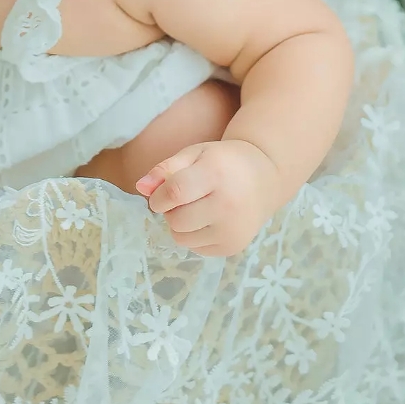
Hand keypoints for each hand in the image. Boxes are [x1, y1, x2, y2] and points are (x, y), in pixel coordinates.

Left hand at [133, 138, 280, 257]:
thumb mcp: (194, 154)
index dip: (158, 197)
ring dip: (180, 226)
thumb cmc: (222, 162)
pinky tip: (208, 220)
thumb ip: (165, 169)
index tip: (158, 196)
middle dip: (169, 211)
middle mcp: (227, 205)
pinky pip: (196, 249)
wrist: (263, 177)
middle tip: (181, 200)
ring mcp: (232, 230)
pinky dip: (194, 236)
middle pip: (177, 220)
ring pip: (183, 239)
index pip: (175, 193)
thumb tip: (141, 188)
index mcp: (216, 174)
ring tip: (195, 208)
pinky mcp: (233, 246)